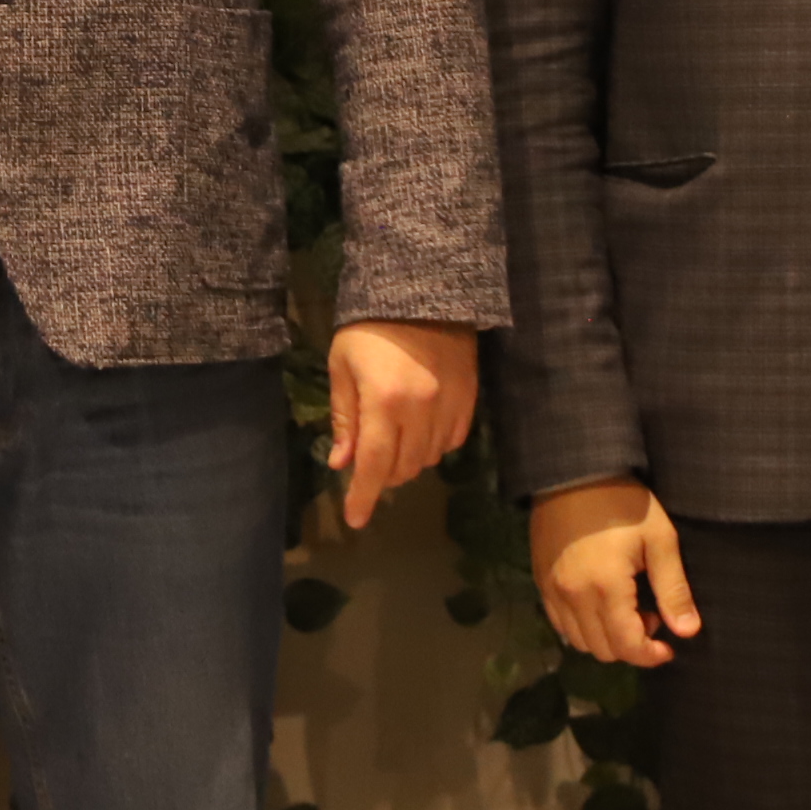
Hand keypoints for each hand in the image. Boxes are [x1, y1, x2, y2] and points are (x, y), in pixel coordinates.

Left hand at [324, 319, 478, 528]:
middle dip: (382, 475)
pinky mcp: (469, 400)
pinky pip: (452, 442)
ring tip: (392, 442)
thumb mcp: (342, 366)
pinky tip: (420, 430)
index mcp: (383, 401)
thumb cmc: (369, 328)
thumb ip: (344, 417)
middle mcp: (420, 410)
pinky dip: (433, 446)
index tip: (355, 520)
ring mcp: (450, 406)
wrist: (422, 290)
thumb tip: (341, 463)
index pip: (373, 465)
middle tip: (368, 464)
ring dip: (407, 461)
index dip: (363, 496)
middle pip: (403, 467)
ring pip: (428, 459)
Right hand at [530, 477, 696, 667]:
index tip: (668, 647)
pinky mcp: (540, 580)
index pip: (626, 646)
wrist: (574, 470)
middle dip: (631, 645)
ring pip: (578, 641)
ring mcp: (551, 589)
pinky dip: (581, 626)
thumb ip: (673, 589)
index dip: (650, 656)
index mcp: (605, 588)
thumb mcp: (659, 540)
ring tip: (624, 609)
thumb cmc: (624, 503)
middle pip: (602, 650)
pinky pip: (559, 623)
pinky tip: (597, 602)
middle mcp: (573, 596)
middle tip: (649, 615)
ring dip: (605, 638)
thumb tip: (688, 632)